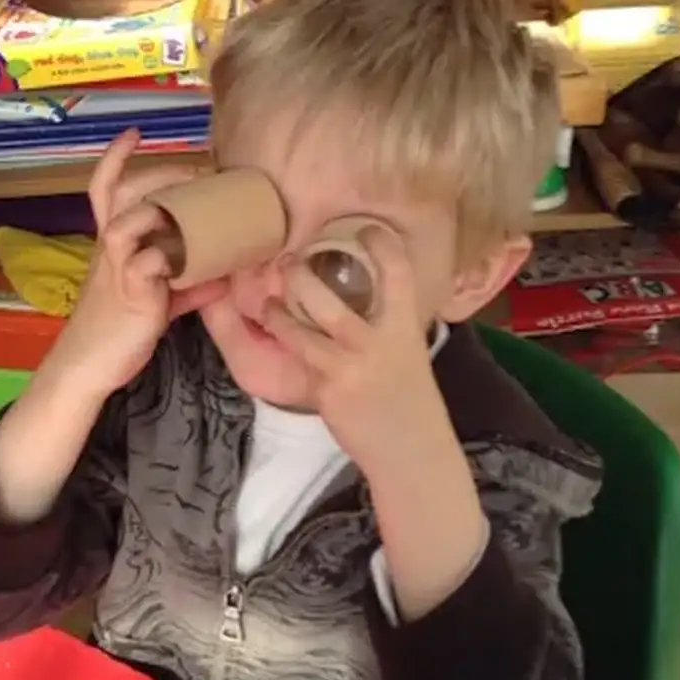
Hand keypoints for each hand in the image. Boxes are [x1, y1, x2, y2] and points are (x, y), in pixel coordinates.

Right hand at [45, 128, 227, 398]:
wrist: (87, 368)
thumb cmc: (117, 331)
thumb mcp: (156, 300)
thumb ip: (186, 284)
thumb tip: (224, 274)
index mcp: (112, 246)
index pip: (103, 190)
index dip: (116, 159)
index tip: (134, 133)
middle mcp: (110, 250)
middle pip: (122, 193)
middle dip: (158, 173)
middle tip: (195, 168)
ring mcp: (118, 269)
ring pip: (128, 221)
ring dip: (162, 207)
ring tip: (197, 205)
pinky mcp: (130, 294)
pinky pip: (147, 263)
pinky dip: (170, 256)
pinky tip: (195, 260)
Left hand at [263, 229, 440, 472]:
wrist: (412, 450)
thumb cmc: (409, 399)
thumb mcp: (408, 353)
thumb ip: (389, 324)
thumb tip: (369, 293)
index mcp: (404, 329)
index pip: (398, 274)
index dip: (382, 245)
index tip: (369, 228)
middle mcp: (378, 343)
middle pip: (329, 301)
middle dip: (300, 278)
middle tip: (287, 262)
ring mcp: (350, 368)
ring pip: (301, 331)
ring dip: (277, 313)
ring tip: (268, 302)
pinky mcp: (329, 391)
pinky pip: (298, 359)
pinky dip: (282, 340)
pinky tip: (270, 331)